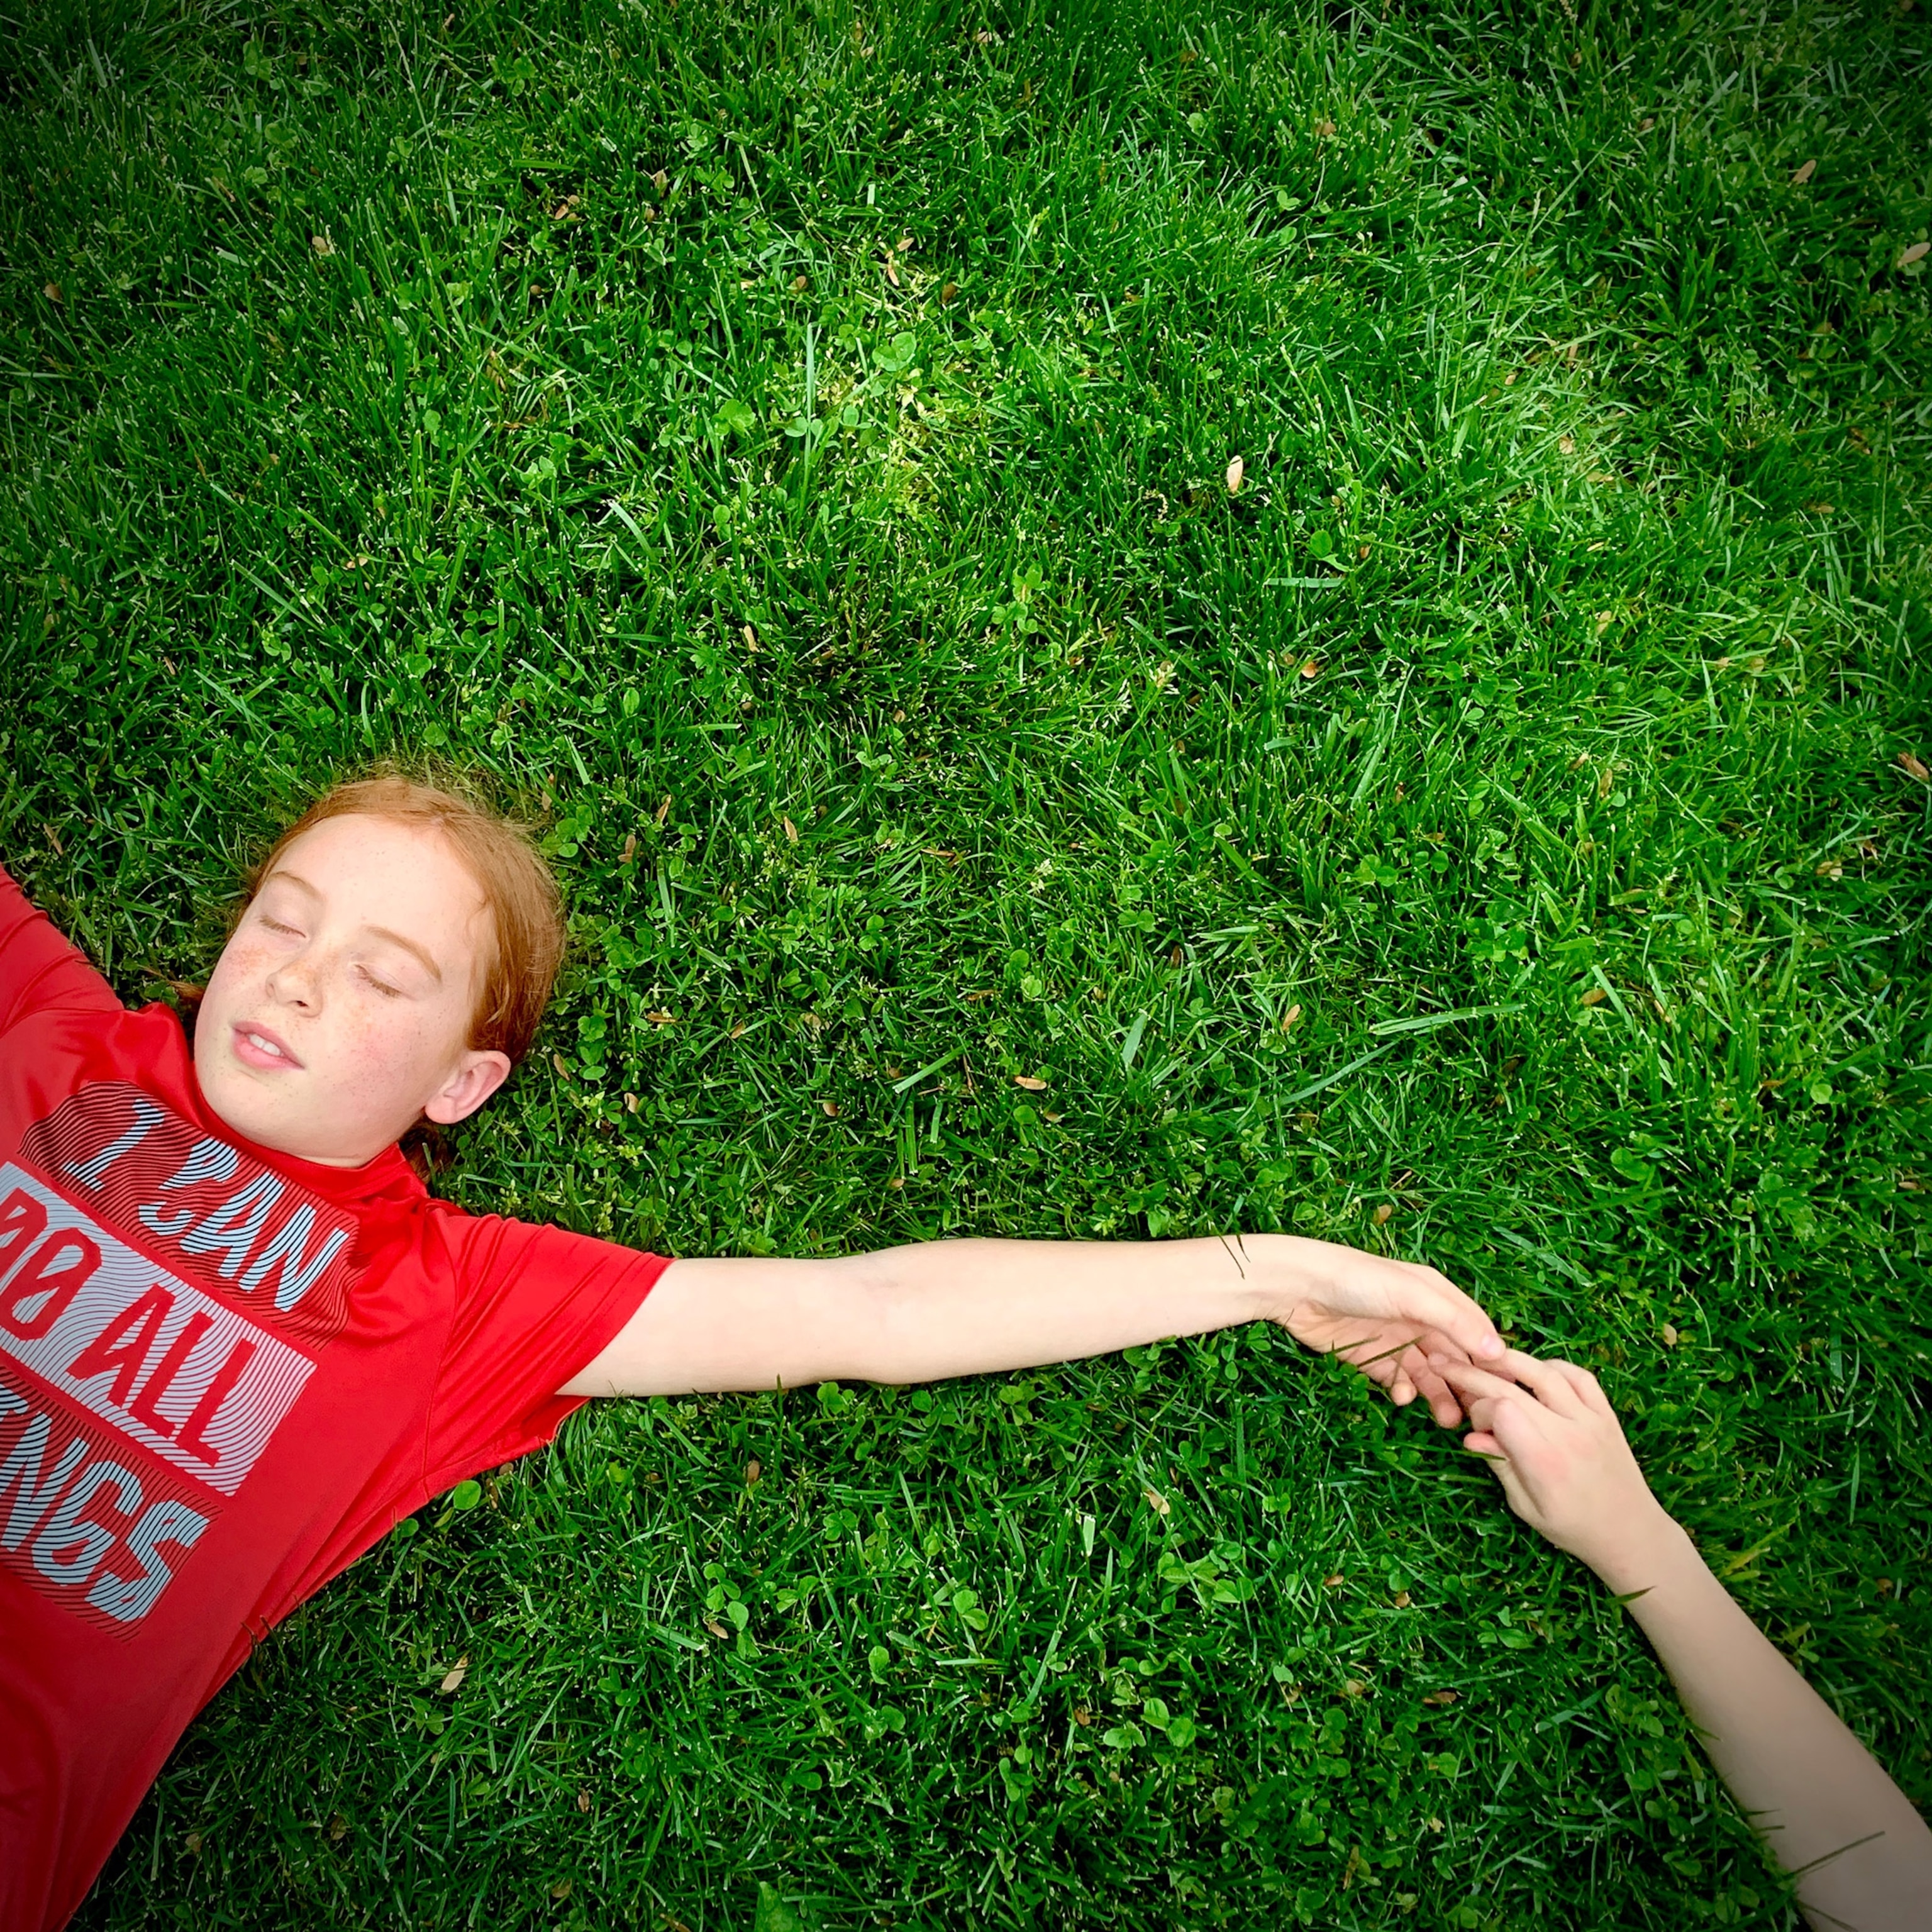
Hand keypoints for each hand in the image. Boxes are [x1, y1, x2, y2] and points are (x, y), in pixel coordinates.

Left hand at [1271, 1236, 1503, 1426]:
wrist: (1297, 1289)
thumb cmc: (1358, 1280)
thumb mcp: (1412, 1294)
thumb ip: (1454, 1321)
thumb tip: (1497, 1351)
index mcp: (1436, 1295)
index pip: (1475, 1330)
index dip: (1492, 1358)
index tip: (1508, 1389)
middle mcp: (1420, 1318)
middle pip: (1454, 1357)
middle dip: (1466, 1385)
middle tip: (1478, 1415)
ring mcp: (1396, 1339)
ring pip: (1429, 1375)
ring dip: (1439, 1396)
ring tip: (1448, 1421)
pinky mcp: (1371, 1359)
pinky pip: (1398, 1381)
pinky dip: (1404, 1392)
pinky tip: (1402, 1397)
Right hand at [1428, 1349, 1680, 1586]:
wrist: (1631, 1533)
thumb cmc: (1572, 1528)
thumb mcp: (1526, 1507)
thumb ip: (1500, 1465)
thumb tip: (1470, 1436)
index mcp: (1544, 1461)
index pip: (1501, 1409)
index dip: (1478, 1410)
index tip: (1474, 1426)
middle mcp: (1568, 1432)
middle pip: (1514, 1387)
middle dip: (1474, 1374)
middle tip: (1446, 1363)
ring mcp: (1591, 1419)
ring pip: (1546, 1372)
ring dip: (1511, 1361)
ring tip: (1486, 1360)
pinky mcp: (1607, 1415)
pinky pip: (1580, 1377)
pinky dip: (1553, 1367)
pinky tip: (1535, 1372)